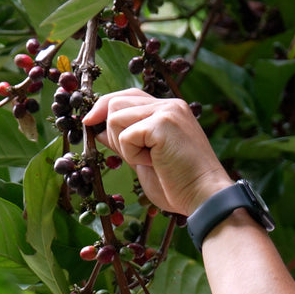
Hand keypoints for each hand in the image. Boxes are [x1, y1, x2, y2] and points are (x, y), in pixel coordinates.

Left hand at [83, 89, 233, 215]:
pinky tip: (155, 163)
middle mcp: (169, 105)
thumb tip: (97, 129)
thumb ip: (125, 140)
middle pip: (116, 103)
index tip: (90, 123)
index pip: (128, 96)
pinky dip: (133, 155)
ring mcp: (167, 111)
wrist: (204, 197)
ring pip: (116, 117)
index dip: (105, 107)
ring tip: (151, 160)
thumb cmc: (179, 185)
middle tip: (138, 157)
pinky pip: (126, 135)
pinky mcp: (163, 123)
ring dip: (124, 145)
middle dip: (113, 132)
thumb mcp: (144, 159)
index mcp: (169, 110)